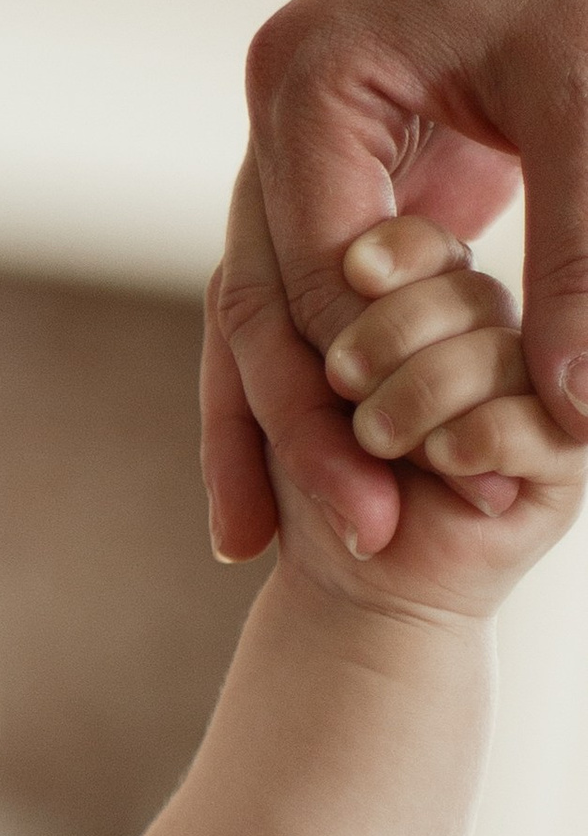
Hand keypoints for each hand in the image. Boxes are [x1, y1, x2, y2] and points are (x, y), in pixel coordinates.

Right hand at [207, 0, 587, 557]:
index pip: (310, 269)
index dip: (347, 392)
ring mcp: (299, 131)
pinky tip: (305, 462)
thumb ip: (583, 253)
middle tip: (326, 545)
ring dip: (266, 420)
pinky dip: (307, 369)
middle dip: (287, 431)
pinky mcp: (345, 153)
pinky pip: (303, 282)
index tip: (397, 495)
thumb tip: (577, 414)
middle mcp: (280, 106)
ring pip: (258, 302)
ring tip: (260, 543)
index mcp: (312, 74)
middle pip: (255, 298)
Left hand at [271, 214, 584, 627]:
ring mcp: (542, 391)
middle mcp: (499, 336)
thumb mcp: (277, 388)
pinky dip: (473, 437)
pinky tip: (441, 459)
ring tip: (375, 440)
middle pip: (463, 291)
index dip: (393, 253)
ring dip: (422, 394)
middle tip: (343, 383)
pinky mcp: (569, 452)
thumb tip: (346, 264)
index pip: (427, 245)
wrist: (349, 589)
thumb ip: (290, 322)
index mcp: (436, 300)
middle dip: (389, 335)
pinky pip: (535, 418)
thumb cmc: (310, 484)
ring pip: (499, 347)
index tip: (354, 271)